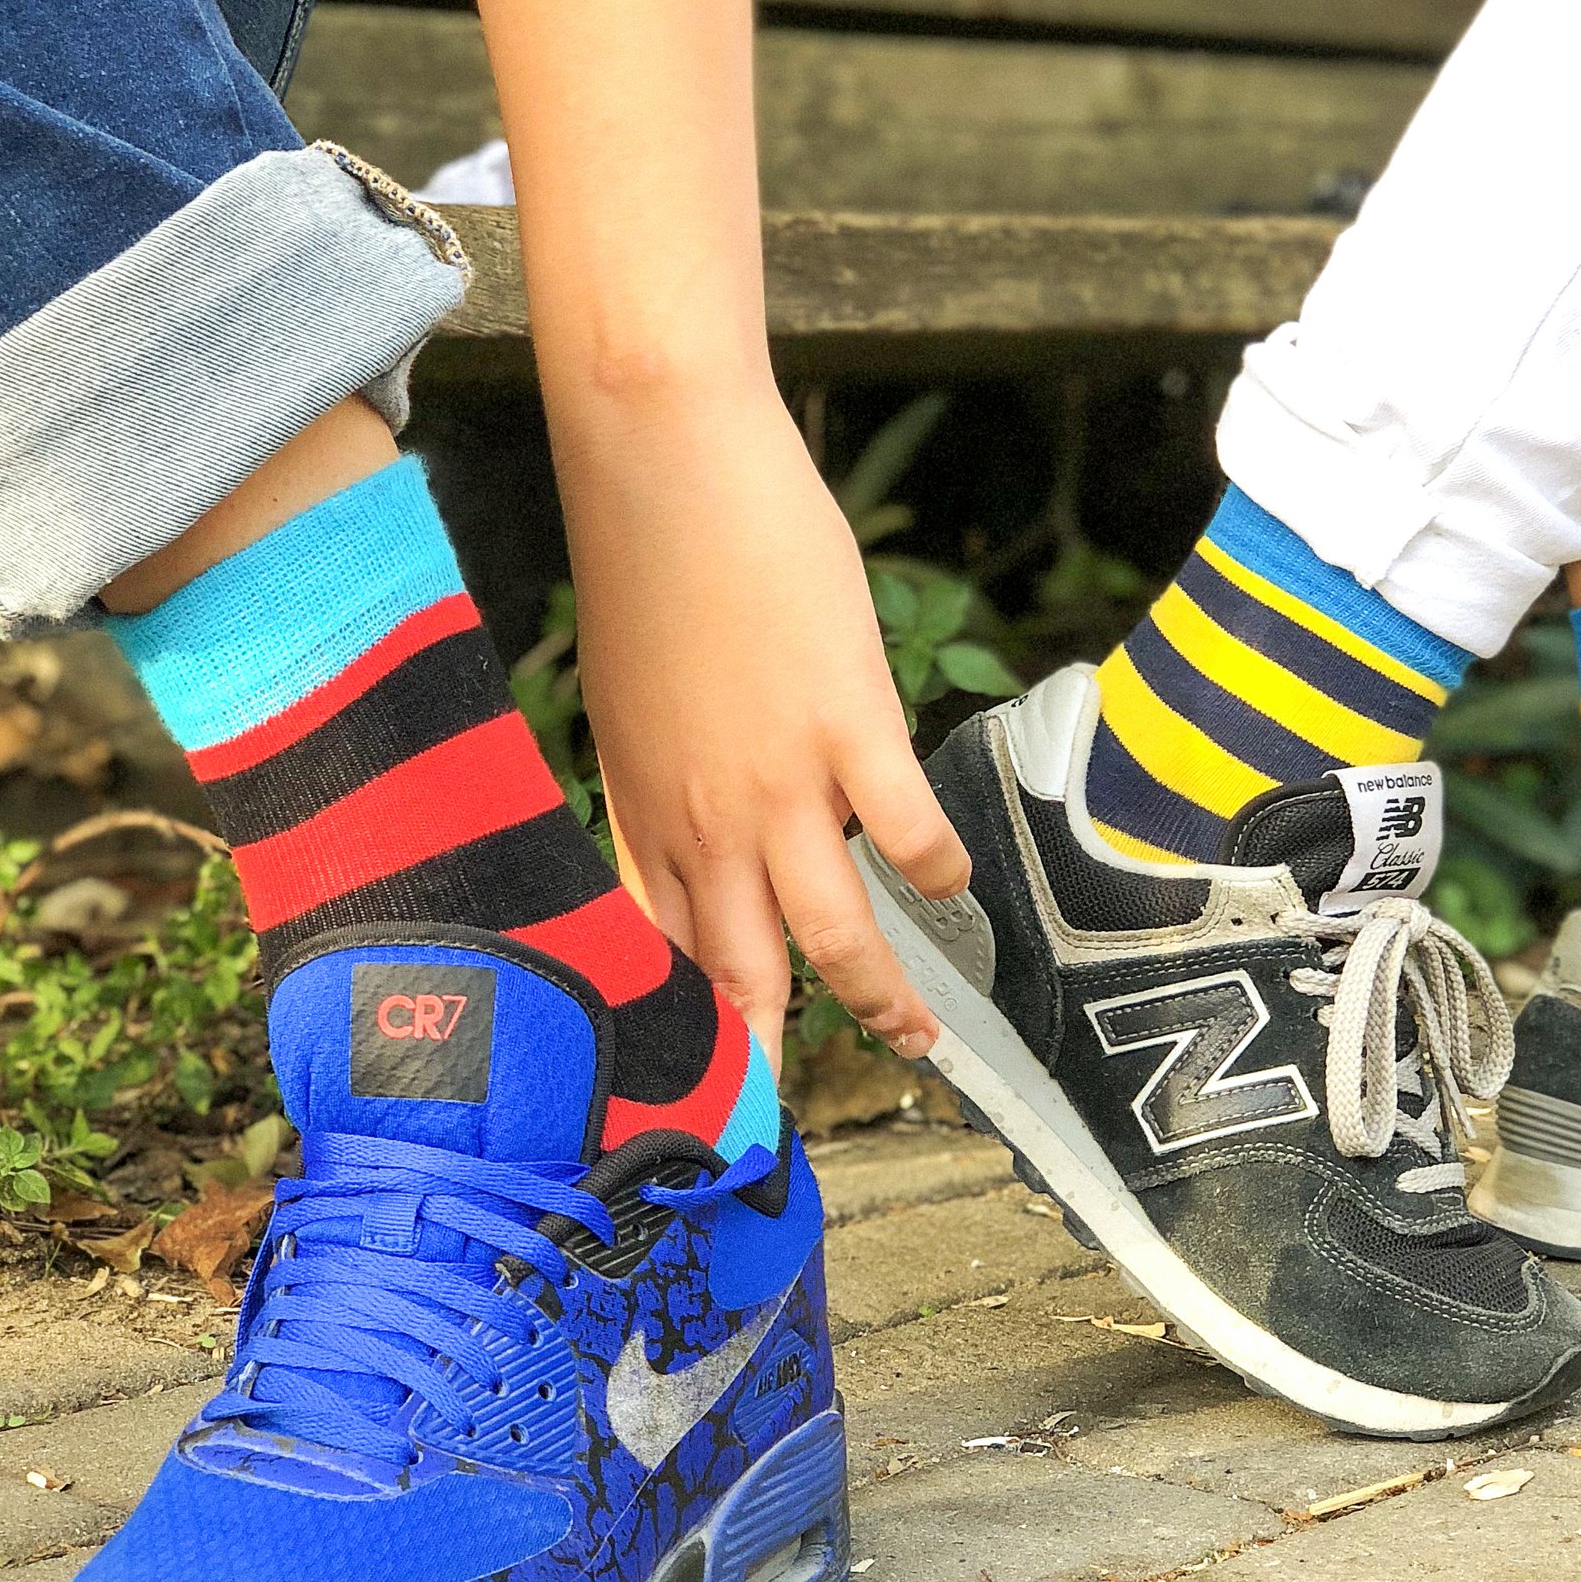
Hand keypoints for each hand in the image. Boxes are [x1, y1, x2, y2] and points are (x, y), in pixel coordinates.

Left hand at [560, 381, 969, 1070]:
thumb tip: (685, 842)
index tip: (711, 1083)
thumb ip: (658, 784)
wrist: (661, 462)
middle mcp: (702, 819)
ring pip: (833, 938)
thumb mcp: (626, 701)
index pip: (660, 957)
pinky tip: (955, 885)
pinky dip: (941, 874)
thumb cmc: (644, 564)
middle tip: (799, 1119)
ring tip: (916, 1039)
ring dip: (879, 1001)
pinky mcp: (848, 727)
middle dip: (772, 1060)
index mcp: (641, 811)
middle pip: (741, 975)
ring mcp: (777, 781)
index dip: (688, 1030)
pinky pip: (910, 836)